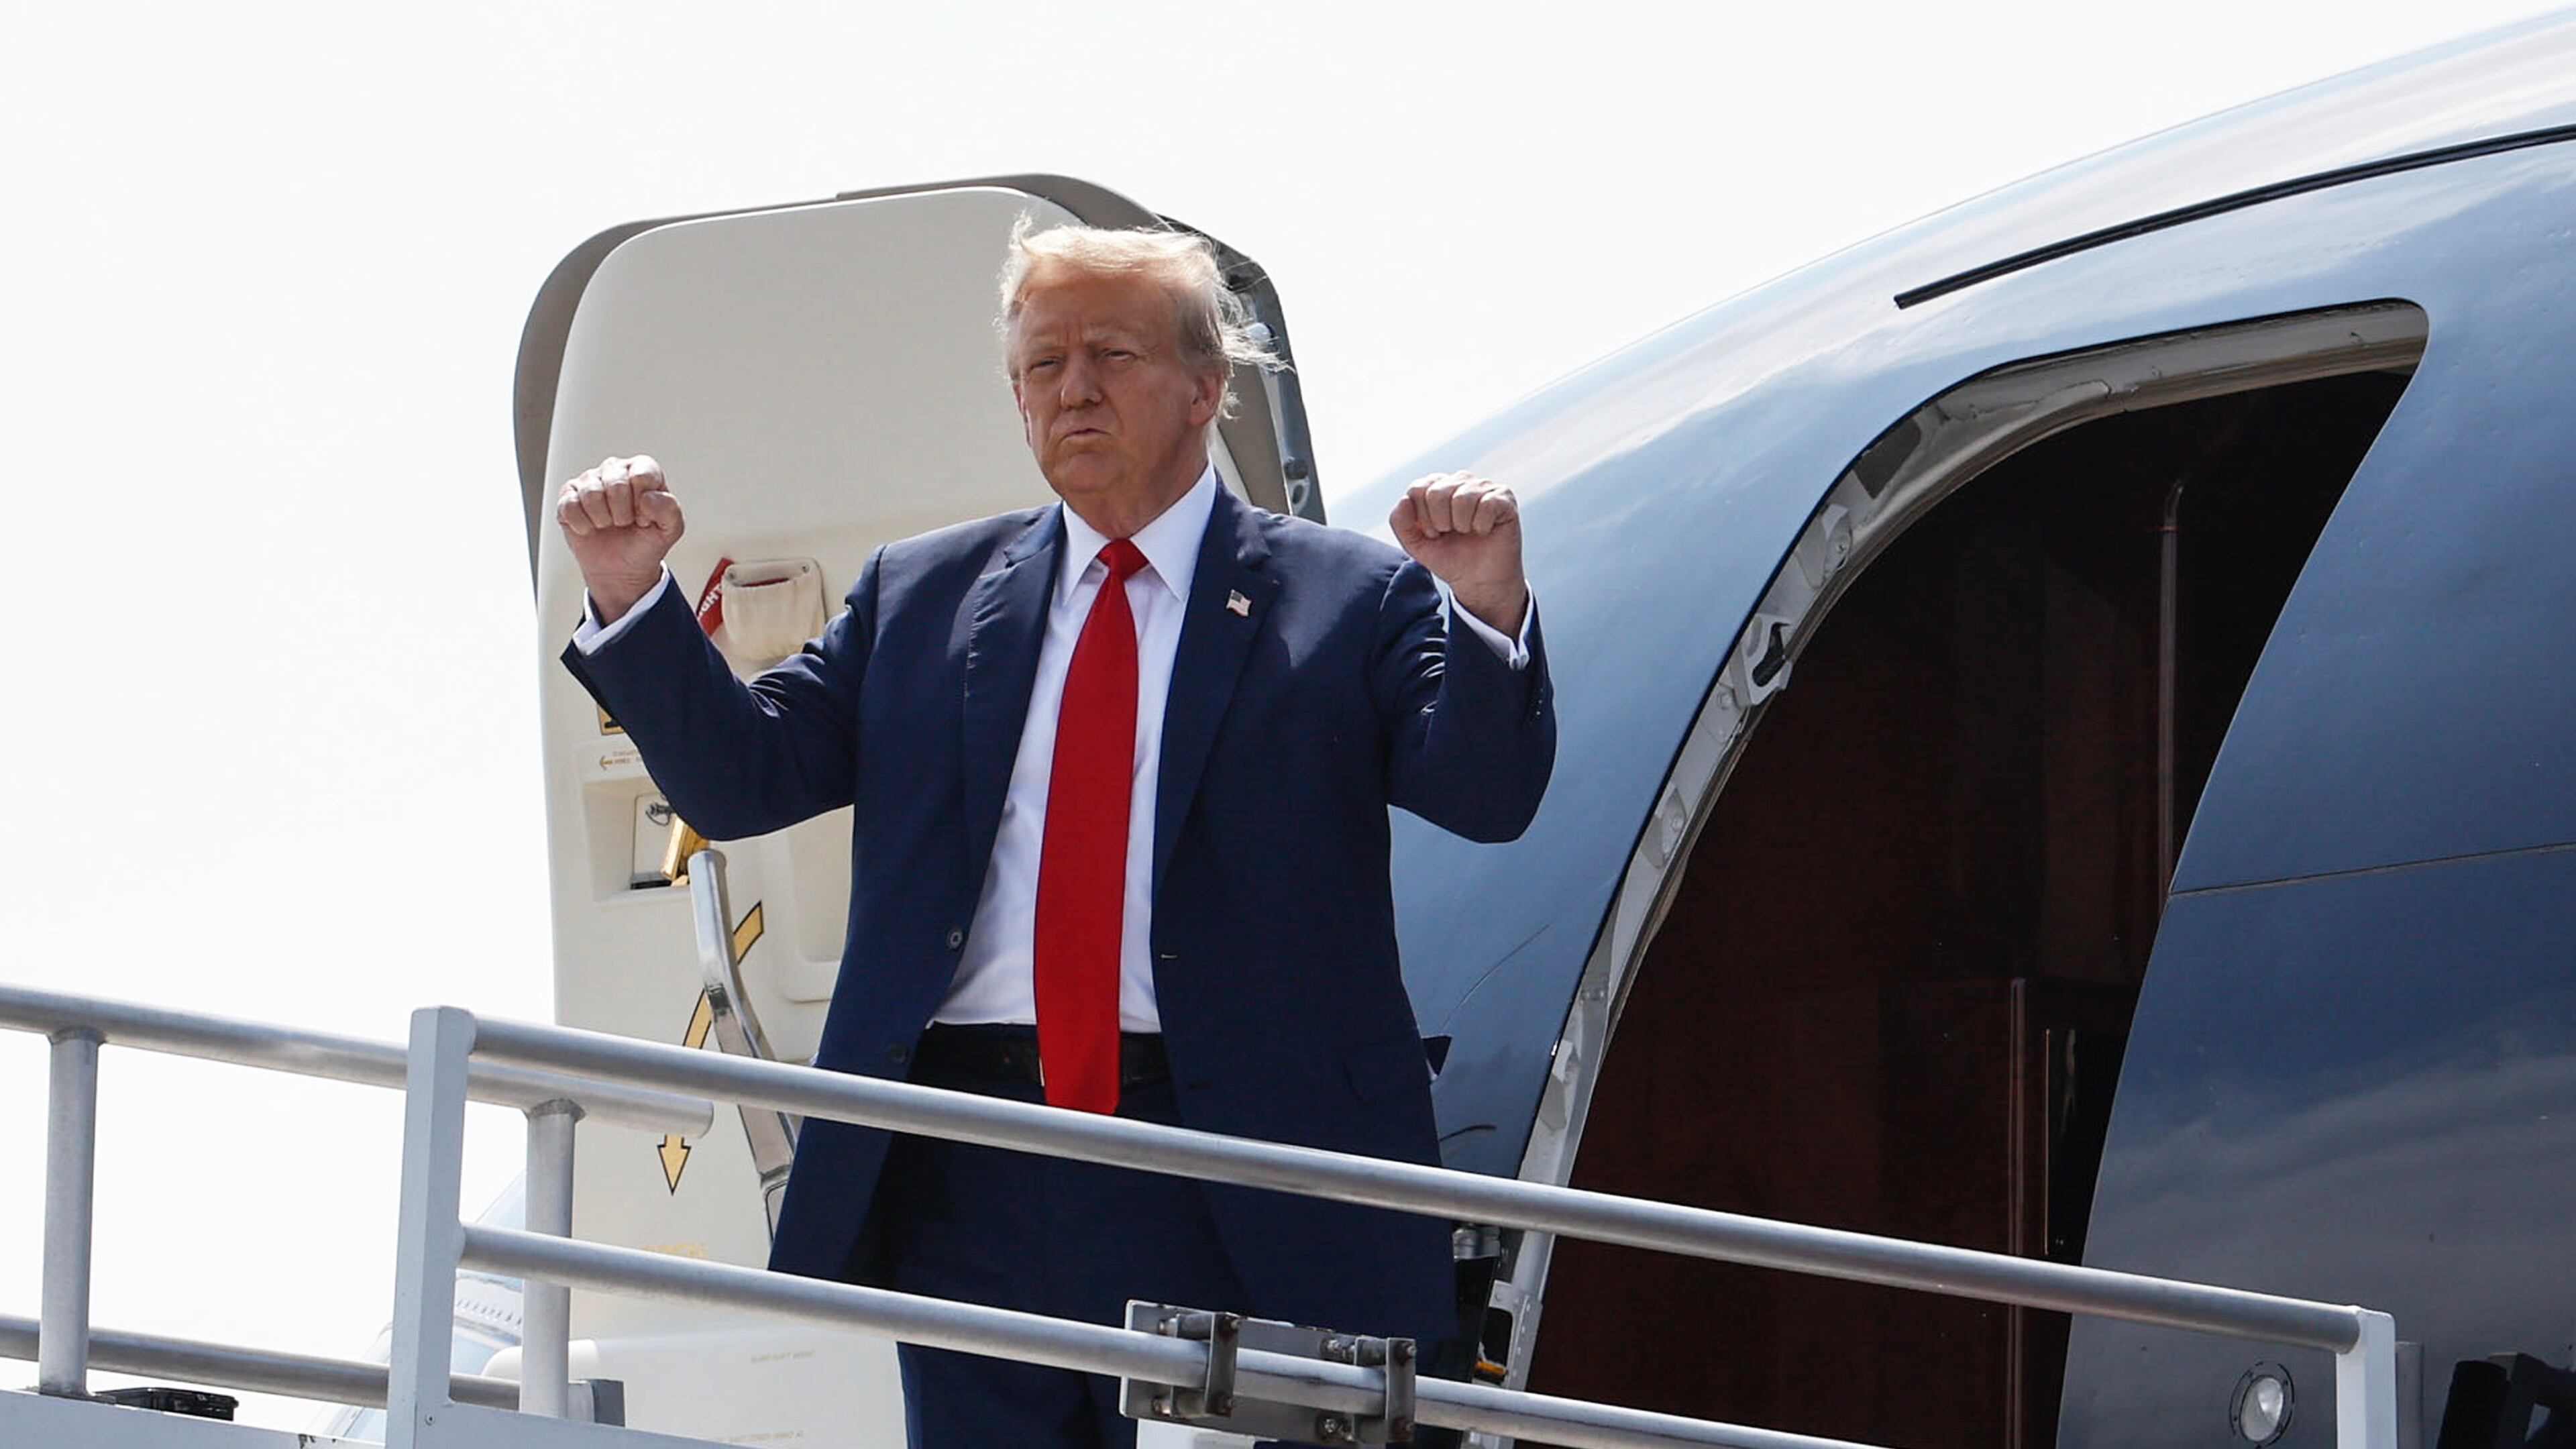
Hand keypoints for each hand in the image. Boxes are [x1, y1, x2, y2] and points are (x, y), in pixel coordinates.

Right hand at [556, 454, 684, 618]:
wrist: (621, 568)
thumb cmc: (645, 542)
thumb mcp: (670, 530)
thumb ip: (670, 510)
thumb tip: (647, 497)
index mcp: (642, 469)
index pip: (642, 476)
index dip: (644, 504)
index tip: (644, 517)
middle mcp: (614, 469)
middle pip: (616, 485)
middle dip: (623, 514)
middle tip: (625, 523)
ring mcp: (588, 481)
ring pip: (591, 494)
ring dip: (603, 520)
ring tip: (609, 525)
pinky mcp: (567, 497)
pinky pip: (569, 506)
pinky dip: (582, 526)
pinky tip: (590, 528)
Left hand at [1389, 470, 1527, 634]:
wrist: (1479, 582)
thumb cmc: (1449, 558)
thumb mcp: (1416, 544)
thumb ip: (1400, 523)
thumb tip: (1405, 499)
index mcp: (1437, 486)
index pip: (1417, 489)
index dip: (1422, 519)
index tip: (1434, 533)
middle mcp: (1459, 481)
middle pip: (1437, 492)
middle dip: (1441, 523)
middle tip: (1452, 534)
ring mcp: (1483, 487)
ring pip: (1462, 499)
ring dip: (1462, 526)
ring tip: (1468, 532)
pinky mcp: (1504, 498)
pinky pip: (1486, 505)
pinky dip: (1482, 526)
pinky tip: (1485, 531)